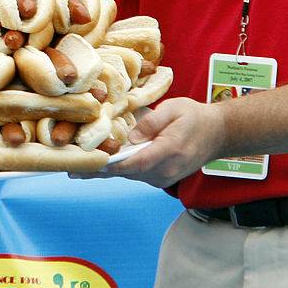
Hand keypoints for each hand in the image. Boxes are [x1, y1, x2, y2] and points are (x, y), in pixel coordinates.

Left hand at [70, 97, 223, 186]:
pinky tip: (96, 163)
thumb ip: (152, 122)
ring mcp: (163, 177)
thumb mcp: (174, 109)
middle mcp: (165, 170)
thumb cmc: (195, 117)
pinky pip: (134, 173)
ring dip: (104, 171)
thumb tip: (130, 137)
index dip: (109, 165)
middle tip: (69, 168)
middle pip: (126, 172)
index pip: (135, 162)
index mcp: (170, 151)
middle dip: (97, 170)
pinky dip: (116, 169)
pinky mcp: (160, 177)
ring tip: (76, 166)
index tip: (86, 165)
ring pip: (128, 174)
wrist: (218, 134)